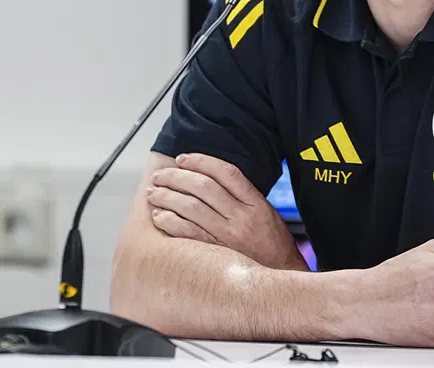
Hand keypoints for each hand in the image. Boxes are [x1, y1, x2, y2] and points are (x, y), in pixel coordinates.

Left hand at [146, 153, 305, 270]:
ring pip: (191, 207)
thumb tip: (209, 177)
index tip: (182, 158)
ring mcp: (227, 236)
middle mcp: (241, 217)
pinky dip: (169, 221)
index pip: (226, 172)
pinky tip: (159, 216)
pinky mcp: (215, 253)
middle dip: (176, 177)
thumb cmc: (271, 243)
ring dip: (167, 197)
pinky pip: (186, 233)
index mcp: (255, 203)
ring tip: (154, 193)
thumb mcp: (266, 212)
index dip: (201, 161)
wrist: (280, 274)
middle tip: (160, 175)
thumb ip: (243, 195)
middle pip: (203, 187)